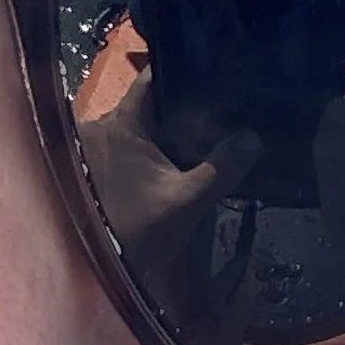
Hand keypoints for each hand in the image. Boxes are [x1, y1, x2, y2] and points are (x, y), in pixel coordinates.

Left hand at [79, 78, 260, 344]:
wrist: (90, 277)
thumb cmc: (134, 233)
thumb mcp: (184, 203)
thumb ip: (222, 169)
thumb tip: (254, 136)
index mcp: (120, 124)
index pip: (155, 77)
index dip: (186, 69)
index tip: (217, 67)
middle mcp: (101, 126)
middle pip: (151, 102)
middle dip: (184, 103)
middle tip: (225, 101)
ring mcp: (95, 148)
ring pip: (141, 126)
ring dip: (170, 129)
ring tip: (211, 126)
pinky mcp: (96, 171)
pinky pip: (131, 148)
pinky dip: (155, 150)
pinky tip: (182, 157)